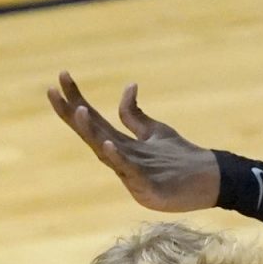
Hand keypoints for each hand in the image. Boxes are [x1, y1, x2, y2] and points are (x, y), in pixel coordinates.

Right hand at [47, 73, 219, 211]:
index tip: (62, 76)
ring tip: (79, 111)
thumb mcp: (155, 132)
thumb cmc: (181, 159)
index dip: (76, 98)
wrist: (210, 182)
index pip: (93, 118)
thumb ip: (135, 114)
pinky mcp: (148, 187)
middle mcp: (121, 157)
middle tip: (52, 91)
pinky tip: (108, 143)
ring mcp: (132, 174)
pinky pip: (130, 170)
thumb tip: (128, 86)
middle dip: (72, 113)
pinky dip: (118, 158)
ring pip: (105, 151)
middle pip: (91, 132)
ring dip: (91, 132)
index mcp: (121, 144)